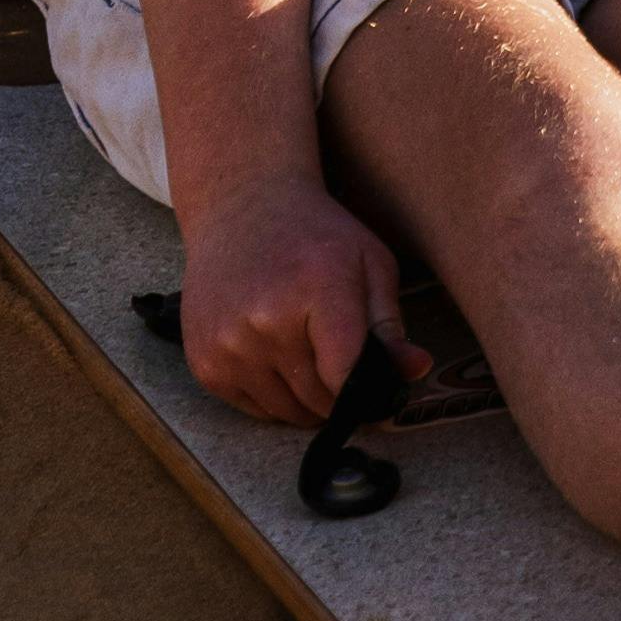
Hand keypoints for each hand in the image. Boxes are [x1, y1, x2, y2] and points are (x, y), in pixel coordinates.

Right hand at [171, 176, 414, 430]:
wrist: (241, 208)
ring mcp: (230, 345)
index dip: (369, 396)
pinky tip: (278, 355)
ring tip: (311, 356)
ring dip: (307, 400)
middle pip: (320, 401)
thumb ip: (390, 323)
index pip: (347, 377)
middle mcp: (267, 321)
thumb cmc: (315, 236)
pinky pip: (254, 409)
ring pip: (288, 412)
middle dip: (341, 396)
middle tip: (344, 367)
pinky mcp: (205, 362)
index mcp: (318, 290)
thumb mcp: (369, 263)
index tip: (380, 398)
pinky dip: (274, 396)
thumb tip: (415, 370)